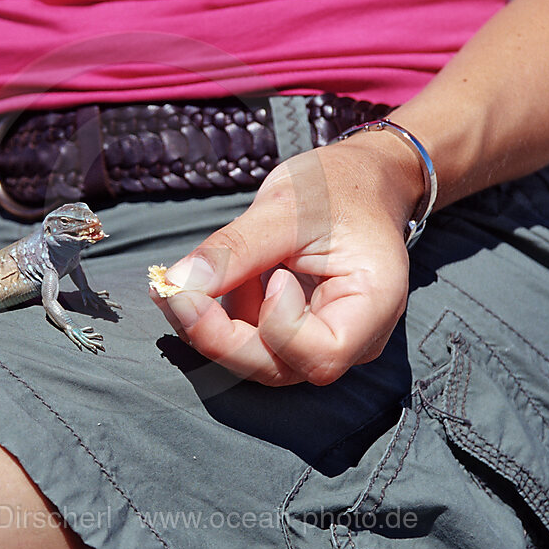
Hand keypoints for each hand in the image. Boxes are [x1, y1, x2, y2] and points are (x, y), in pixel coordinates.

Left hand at [152, 137, 421, 385]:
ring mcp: (320, 340)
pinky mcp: (291, 335)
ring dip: (213, 324)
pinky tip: (209, 277)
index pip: (322, 353)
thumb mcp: (285, 206)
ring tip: (197, 272)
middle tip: (175, 291)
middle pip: (279, 367)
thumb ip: (234, 250)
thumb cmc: (336, 187)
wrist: (356, 182)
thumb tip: (176, 284)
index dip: (279, 326)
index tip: (272, 274)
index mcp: (373, 306)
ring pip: (255, 360)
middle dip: (220, 336)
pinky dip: (217, 315)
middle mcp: (353, 339)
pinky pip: (247, 341)